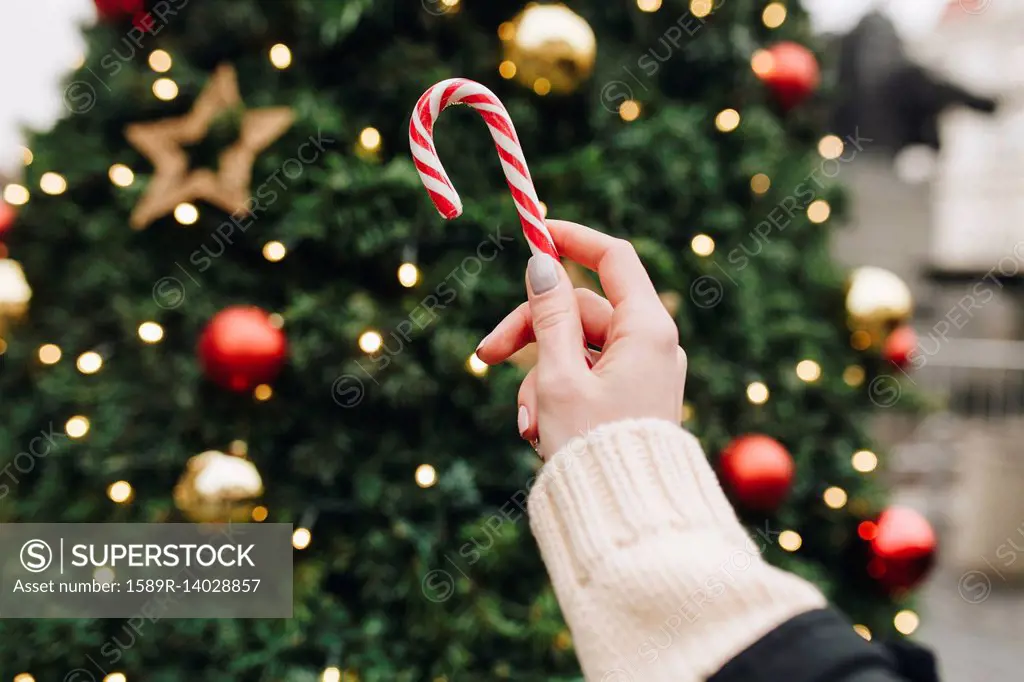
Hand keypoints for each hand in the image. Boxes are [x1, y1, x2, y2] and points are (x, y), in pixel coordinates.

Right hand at [476, 220, 686, 459]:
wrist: (626, 519)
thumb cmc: (594, 446)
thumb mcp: (558, 375)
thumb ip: (548, 315)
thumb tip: (543, 264)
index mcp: (646, 329)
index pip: (613, 258)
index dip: (572, 239)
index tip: (534, 232)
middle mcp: (651, 345)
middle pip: (579, 310)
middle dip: (529, 333)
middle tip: (486, 356)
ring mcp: (641, 373)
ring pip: (574, 350)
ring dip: (540, 379)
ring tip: (529, 424)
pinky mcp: (629, 399)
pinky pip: (584, 378)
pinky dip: (557, 396)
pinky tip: (541, 432)